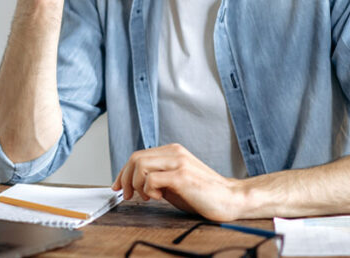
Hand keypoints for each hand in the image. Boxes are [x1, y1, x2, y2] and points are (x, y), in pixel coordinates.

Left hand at [111, 143, 247, 221]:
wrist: (230, 198)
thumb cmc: (203, 193)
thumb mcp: (174, 181)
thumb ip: (156, 177)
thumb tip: (133, 183)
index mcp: (172, 151)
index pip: (137, 156)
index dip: (123, 172)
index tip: (118, 187)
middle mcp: (174, 152)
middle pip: (135, 158)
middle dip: (125, 179)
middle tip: (128, 195)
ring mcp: (178, 162)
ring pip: (140, 165)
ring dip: (136, 184)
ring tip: (148, 197)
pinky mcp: (182, 176)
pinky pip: (151, 179)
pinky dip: (149, 191)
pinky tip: (159, 198)